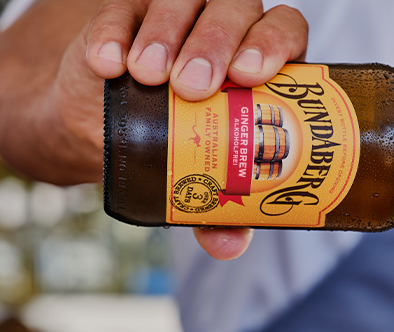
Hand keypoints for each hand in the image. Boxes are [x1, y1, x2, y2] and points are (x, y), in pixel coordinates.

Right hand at [0, 0, 307, 260]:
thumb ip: (221, 212)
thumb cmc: (177, 150)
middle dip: (217, 43)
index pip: (284, 31)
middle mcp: (227, 29)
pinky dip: (115, 33)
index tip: (251, 75)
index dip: (274, 44)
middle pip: (236, 10)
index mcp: (261, 64)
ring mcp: (178, 13)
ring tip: (151, 76)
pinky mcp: (127, 10)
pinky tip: (111, 65)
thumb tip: (228, 246)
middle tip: (194, 87)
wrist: (109, 132)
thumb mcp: (201, 182)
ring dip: (168, 32)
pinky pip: (120, 6)